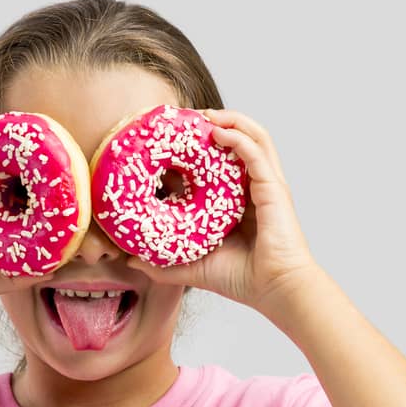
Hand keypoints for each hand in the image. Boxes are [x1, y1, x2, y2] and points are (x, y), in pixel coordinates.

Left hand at [122, 109, 318, 315]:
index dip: (197, 148)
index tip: (171, 141)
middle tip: (185, 119)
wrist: (275, 291)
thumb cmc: (242, 280)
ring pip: (252, 136)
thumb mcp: (193, 268)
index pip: (218, 163)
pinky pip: (256, 152)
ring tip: (203, 115)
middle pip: (238, 140)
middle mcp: (253, 187)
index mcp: (238, 201)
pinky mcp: (273, 189)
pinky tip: (217, 131)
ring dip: (229, 119)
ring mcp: (266, 185)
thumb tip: (130, 259)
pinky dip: (238, 137)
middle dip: (213, 122)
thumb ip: (162, 263)